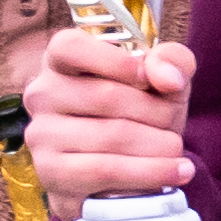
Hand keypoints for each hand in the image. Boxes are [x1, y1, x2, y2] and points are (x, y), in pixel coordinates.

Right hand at [22, 32, 198, 205]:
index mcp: (61, 61)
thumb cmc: (143, 114)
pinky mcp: (50, 173)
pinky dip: (151, 172)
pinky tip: (178, 172)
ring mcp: (42, 135)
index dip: (115, 61)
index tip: (148, 78)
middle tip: (174, 122)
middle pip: (106, 96)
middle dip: (157, 112)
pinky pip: (106, 171)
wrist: (127, 172)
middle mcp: (42, 94)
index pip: (70, 47)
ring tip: (176, 148)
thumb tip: (167, 78)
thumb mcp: (164, 80)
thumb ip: (173, 62)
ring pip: (112, 136)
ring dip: (159, 144)